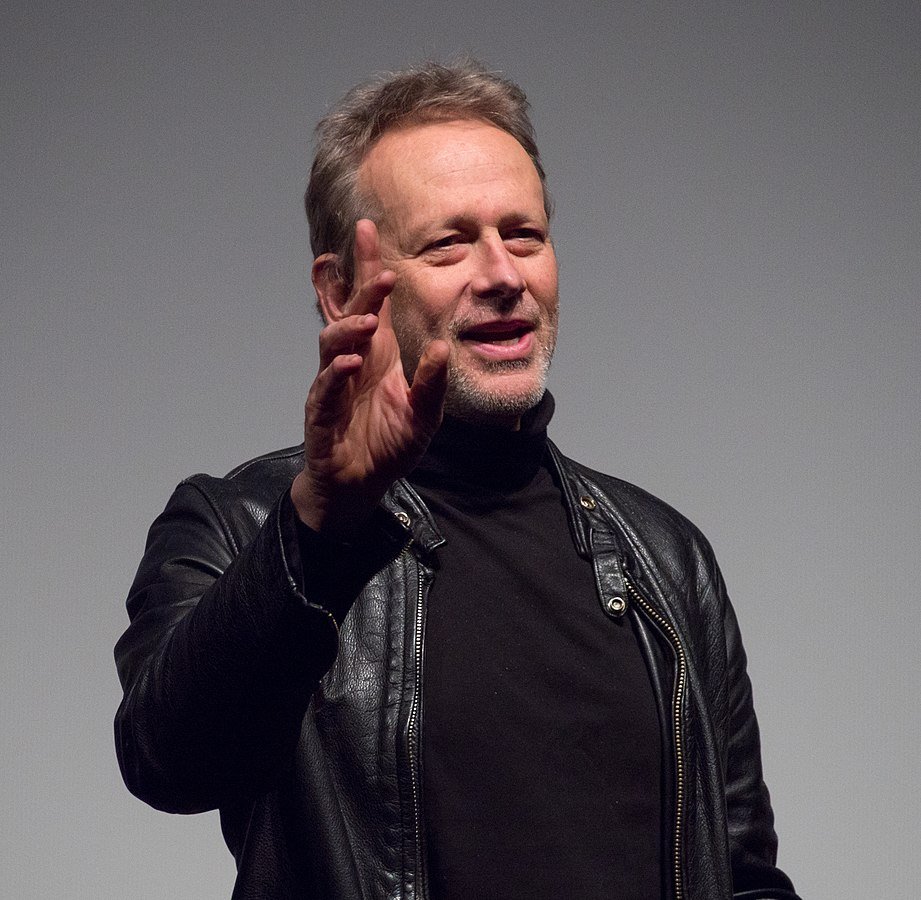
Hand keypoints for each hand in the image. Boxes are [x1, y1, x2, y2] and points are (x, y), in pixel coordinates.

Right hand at [291, 220, 448, 535]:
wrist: (359, 487)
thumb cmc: (387, 446)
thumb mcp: (422, 414)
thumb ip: (432, 382)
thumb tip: (444, 346)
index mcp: (378, 357)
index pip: (374, 305)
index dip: (369, 269)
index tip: (369, 230)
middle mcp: (353, 364)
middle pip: (350, 315)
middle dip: (361, 288)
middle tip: (381, 270)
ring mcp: (334, 387)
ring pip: (333, 346)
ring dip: (350, 329)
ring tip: (370, 320)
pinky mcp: (321, 415)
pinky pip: (325, 390)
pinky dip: (335, 375)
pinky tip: (351, 363)